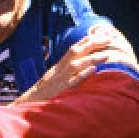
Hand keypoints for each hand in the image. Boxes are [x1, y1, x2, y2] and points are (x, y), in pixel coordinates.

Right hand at [15, 25, 138, 104]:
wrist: (29, 103)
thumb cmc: (44, 92)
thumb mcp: (54, 77)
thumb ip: (66, 70)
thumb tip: (81, 65)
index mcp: (59, 65)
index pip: (74, 48)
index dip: (87, 40)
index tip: (100, 34)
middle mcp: (60, 69)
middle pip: (77, 52)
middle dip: (93, 44)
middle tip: (108, 39)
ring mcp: (60, 79)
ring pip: (77, 65)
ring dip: (92, 58)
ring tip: (106, 54)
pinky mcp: (61, 91)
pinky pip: (73, 81)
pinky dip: (83, 75)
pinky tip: (93, 70)